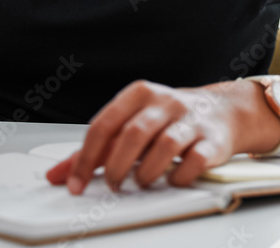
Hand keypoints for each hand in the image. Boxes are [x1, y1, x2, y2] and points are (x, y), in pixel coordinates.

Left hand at [46, 80, 234, 193]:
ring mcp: (190, 119)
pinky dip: (178, 176)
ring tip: (140, 182)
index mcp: (138, 94)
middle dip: (117, 167)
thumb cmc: (167, 119)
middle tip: (112, 185)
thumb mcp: (129, 123)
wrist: (221, 111)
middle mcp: (164, 102)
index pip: (104, 124)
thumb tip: (59, 174)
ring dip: (146, 173)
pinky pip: (194, 161)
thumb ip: (96, 149)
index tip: (76, 183)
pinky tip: (171, 179)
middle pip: (133, 134)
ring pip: (164, 147)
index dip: (86, 158)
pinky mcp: (212, 139)